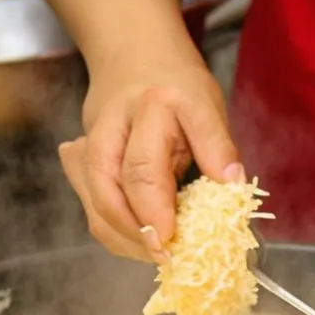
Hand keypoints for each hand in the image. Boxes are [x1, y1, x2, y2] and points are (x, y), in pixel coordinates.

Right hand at [59, 64, 242, 261]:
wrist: (135, 57)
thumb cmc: (178, 88)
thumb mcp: (209, 107)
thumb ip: (219, 148)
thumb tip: (233, 187)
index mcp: (152, 105)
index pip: (145, 166)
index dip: (155, 209)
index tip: (170, 240)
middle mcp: (113, 123)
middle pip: (109, 186)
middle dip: (135, 230)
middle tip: (163, 256)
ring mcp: (89, 143)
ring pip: (94, 201)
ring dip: (124, 237)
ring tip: (156, 254)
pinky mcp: (80, 162)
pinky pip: (91, 206)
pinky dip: (116, 232)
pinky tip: (141, 242)